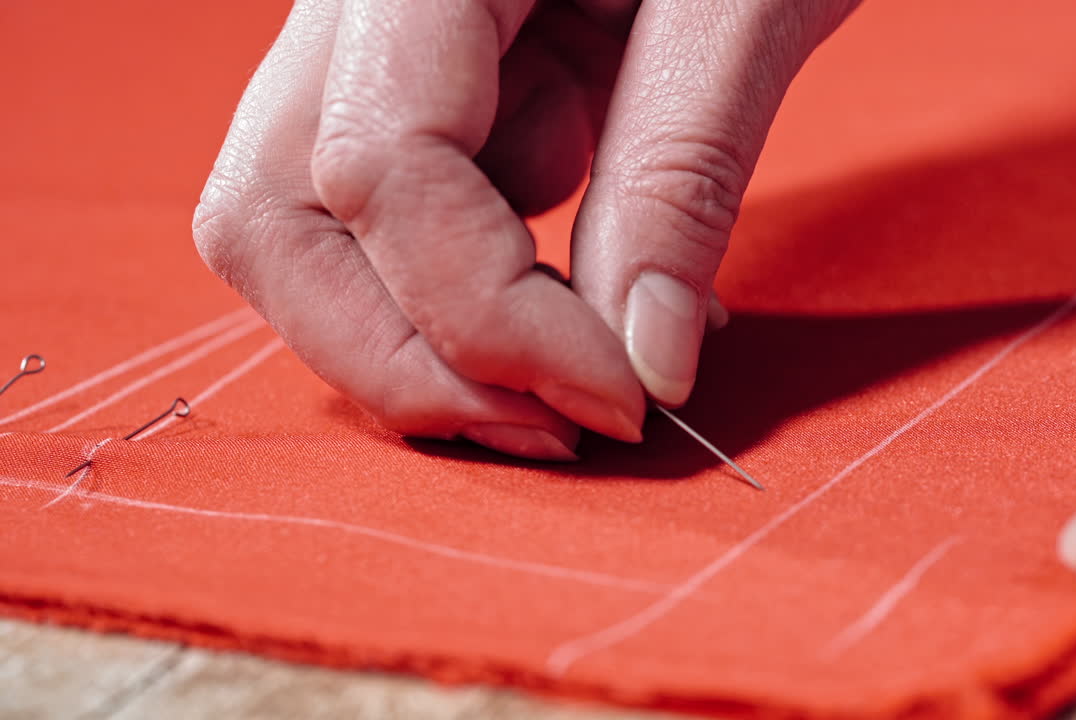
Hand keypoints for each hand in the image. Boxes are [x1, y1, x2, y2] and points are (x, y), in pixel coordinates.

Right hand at [194, 0, 859, 458]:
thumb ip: (683, 172)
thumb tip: (642, 363)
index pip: (378, 164)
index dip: (488, 316)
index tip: (621, 395)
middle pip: (275, 220)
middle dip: (408, 361)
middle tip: (561, 427)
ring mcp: (376, 47)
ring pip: (309, 236)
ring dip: (429, 342)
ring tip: (582, 379)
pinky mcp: (425, 88)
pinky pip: (395, 221)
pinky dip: (478, 299)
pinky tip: (595, 308)